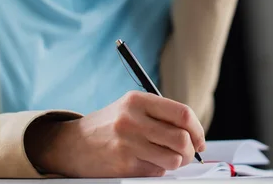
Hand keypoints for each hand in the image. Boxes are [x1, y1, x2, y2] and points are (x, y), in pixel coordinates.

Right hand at [25, 91, 205, 177]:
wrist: (73, 144)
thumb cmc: (109, 125)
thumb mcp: (131, 107)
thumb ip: (160, 114)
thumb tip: (193, 133)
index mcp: (137, 100)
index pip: (182, 113)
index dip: (198, 129)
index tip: (199, 139)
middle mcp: (132, 120)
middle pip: (181, 138)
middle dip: (191, 150)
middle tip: (189, 153)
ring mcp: (127, 143)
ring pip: (173, 159)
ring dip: (177, 162)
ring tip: (169, 159)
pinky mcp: (124, 165)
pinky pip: (157, 171)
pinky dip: (159, 170)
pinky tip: (148, 162)